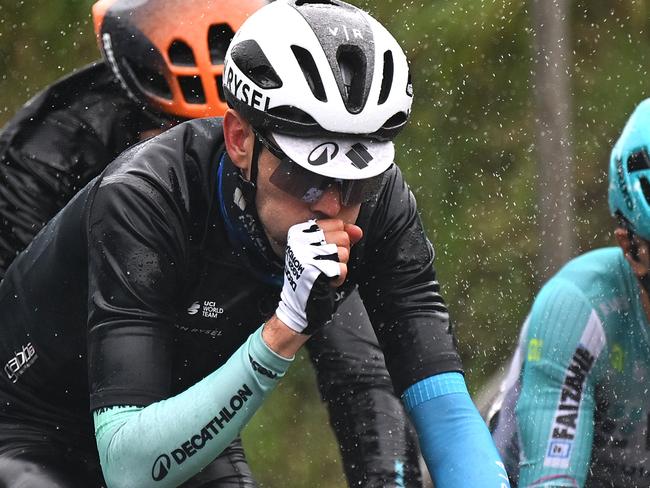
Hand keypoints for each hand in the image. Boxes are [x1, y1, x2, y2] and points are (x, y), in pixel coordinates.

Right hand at [275, 219, 360, 334]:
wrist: (298, 303)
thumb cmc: (311, 275)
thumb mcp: (324, 250)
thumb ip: (342, 236)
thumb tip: (357, 231)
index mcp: (300, 231)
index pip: (337, 223)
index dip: (338, 240)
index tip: (324, 252)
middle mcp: (300, 240)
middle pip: (343, 236)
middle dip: (341, 254)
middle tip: (325, 264)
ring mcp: (305, 254)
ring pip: (344, 252)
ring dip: (340, 266)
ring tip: (325, 272)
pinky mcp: (313, 270)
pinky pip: (342, 269)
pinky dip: (339, 278)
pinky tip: (326, 281)